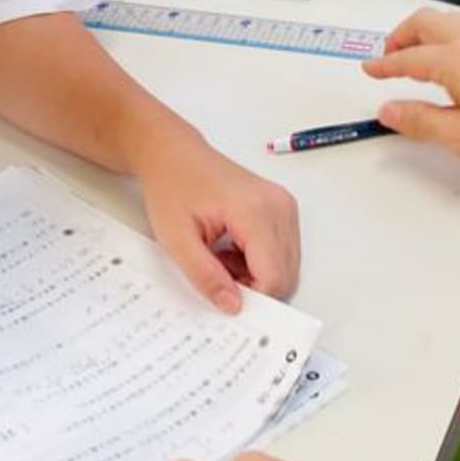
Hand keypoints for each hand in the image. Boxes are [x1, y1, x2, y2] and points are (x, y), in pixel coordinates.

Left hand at [135, 130, 301, 312]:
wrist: (174, 155)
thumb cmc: (172, 186)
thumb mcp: (176, 239)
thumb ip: (205, 276)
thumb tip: (232, 305)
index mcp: (254, 210)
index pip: (274, 276)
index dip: (252, 297)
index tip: (224, 296)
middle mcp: (277, 205)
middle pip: (286, 273)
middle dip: (253, 286)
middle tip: (218, 272)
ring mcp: (284, 205)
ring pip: (287, 265)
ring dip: (255, 274)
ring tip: (222, 257)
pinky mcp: (282, 207)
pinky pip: (283, 250)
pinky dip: (259, 261)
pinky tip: (232, 249)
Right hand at [363, 9, 459, 171]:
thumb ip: (420, 121)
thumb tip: (389, 110)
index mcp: (455, 61)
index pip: (409, 59)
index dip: (385, 65)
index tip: (370, 70)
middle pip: (426, 22)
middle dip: (401, 35)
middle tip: (388, 57)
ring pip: (448, 21)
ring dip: (424, 32)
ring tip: (413, 55)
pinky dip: (445, 36)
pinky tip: (448, 60)